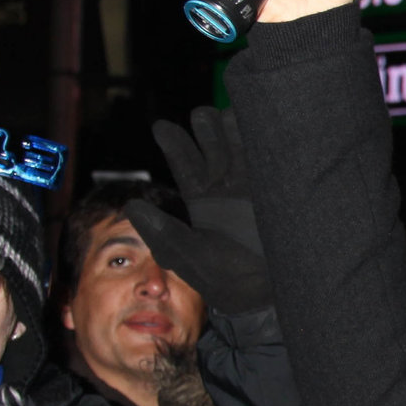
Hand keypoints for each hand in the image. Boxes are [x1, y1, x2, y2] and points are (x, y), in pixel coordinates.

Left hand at [126, 106, 270, 312]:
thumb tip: (130, 207)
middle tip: (202, 115)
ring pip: (241, 152)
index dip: (175, 144)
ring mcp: (252, 193)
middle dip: (208, 131)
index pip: (187, 165)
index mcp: (202, 202)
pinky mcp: (274, 196)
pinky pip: (267, 165)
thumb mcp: (186, 252)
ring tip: (227, 113)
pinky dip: (264, 145)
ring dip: (234, 131)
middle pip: (215, 151)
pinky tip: (258, 125)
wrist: (264, 293)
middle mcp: (226, 193)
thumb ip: (161, 230)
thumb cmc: (222, 278)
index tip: (163, 127)